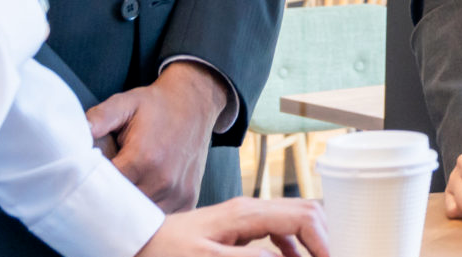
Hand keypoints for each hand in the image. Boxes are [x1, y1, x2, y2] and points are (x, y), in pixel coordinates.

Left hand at [87, 63, 228, 212]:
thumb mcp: (126, 102)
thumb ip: (99, 118)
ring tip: (128, 187)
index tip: (90, 180)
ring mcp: (177, 192)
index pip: (106, 192)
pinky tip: (145, 193)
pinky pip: (163, 218)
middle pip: (123, 209)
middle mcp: (162, 180)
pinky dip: (151, 213)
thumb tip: (77, 133)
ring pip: (143, 219)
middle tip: (107, 185)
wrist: (195, 101)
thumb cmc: (156, 104)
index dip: (94, 188)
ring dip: (132, 209)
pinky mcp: (188, 199)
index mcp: (142, 158)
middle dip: (112, 200)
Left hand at [137, 197, 328, 256]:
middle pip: (304, 211)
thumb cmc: (168, 254)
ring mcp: (246, 216)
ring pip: (293, 221)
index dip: (322, 241)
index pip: (302, 217)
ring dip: (308, 244)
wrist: (139, 242)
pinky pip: (277, 232)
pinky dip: (290, 248)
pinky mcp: (239, 227)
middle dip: (322, 238)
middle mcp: (251, 208)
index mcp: (248, 214)